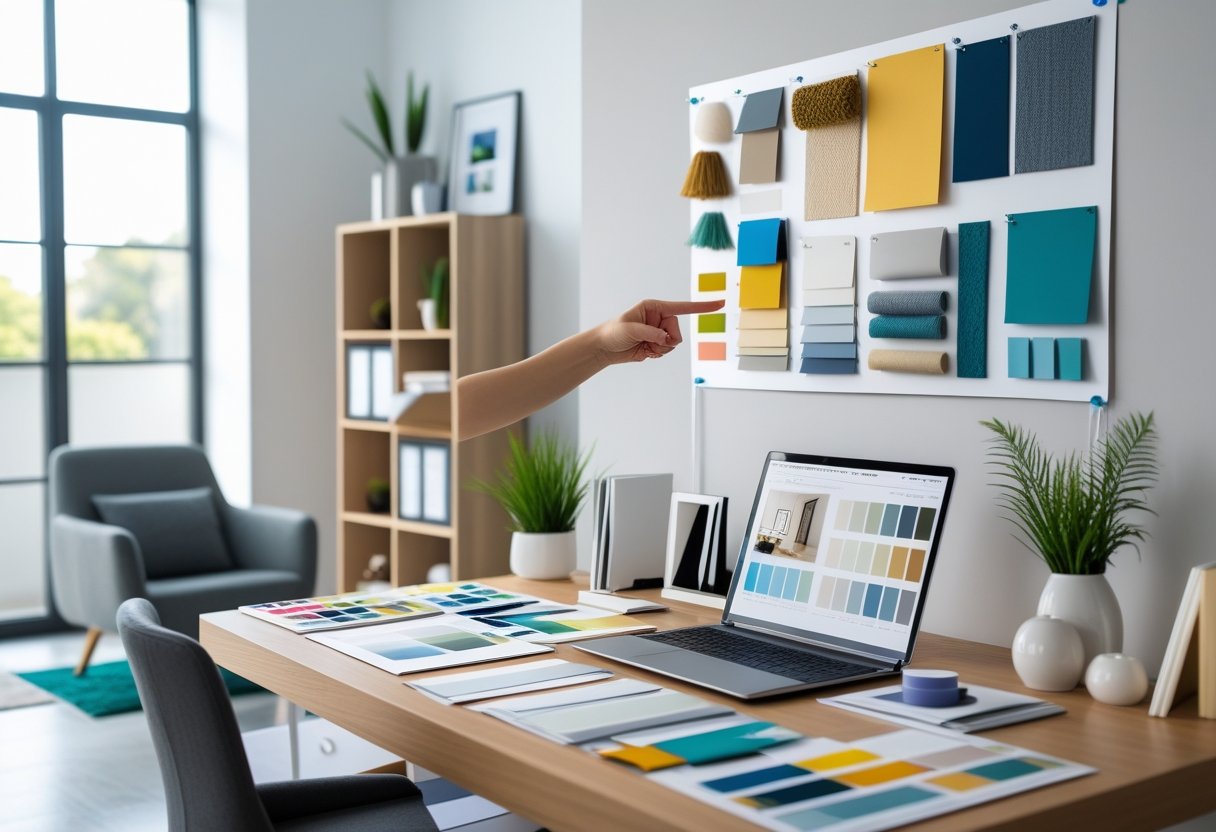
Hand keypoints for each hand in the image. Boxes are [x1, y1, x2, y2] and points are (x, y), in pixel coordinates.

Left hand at [595, 298, 725, 364]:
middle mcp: (659, 317)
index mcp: (655, 307)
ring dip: (661, 349)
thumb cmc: (614, 332)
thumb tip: (666, 338)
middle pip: (678, 331)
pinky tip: (645, 351)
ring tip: (645, 346)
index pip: (682, 307)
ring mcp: (659, 330)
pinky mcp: (657, 342)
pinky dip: (657, 354)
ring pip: (674, 343)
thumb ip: (651, 332)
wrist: (605, 347)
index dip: (702, 307)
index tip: (720, 303)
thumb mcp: (631, 330)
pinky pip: (667, 351)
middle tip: (650, 342)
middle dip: (666, 340)